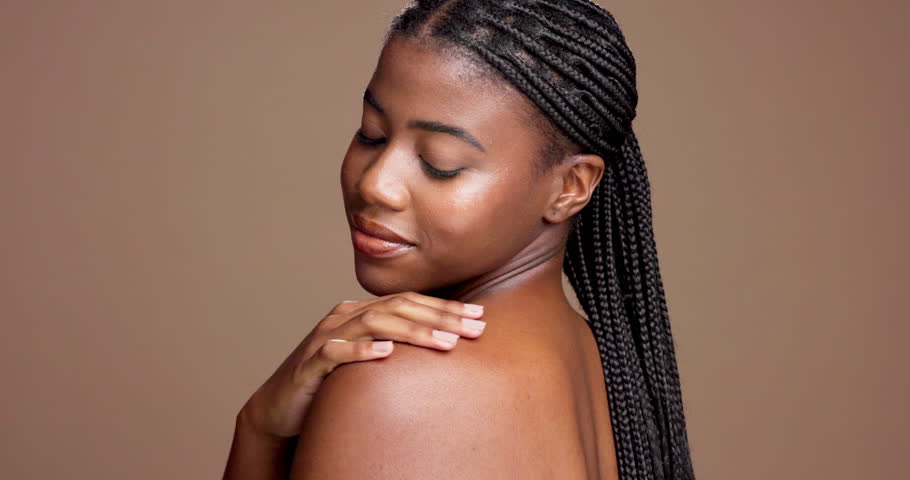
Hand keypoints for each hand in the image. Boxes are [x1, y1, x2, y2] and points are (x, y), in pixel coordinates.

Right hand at [237, 291, 485, 439]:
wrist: (279, 406)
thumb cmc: (330, 383)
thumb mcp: (368, 359)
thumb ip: (397, 345)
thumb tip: (445, 345)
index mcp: (361, 312)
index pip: (410, 302)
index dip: (446, 307)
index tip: (480, 316)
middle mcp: (344, 317)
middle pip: (399, 308)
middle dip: (441, 317)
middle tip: (475, 329)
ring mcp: (326, 337)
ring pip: (374, 324)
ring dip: (412, 332)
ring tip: (445, 343)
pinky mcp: (310, 363)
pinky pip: (337, 352)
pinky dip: (362, 350)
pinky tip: (387, 353)